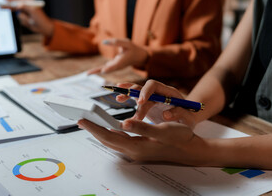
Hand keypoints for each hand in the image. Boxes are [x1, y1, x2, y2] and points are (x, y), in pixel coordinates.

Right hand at [4, 0, 53, 37]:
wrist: (44, 28)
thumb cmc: (41, 18)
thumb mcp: (33, 11)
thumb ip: (25, 7)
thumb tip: (18, 5)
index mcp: (29, 2)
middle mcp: (27, 7)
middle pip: (15, 5)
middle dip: (9, 6)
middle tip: (1, 6)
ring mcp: (26, 13)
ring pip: (19, 15)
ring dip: (23, 18)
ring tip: (30, 20)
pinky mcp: (25, 19)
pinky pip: (21, 19)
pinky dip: (24, 22)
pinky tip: (30, 22)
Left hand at [78, 119, 208, 165]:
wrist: (190, 150)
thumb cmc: (179, 139)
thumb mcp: (161, 131)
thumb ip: (141, 127)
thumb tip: (123, 123)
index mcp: (136, 146)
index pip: (108, 136)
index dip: (94, 128)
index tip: (82, 120)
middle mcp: (133, 150)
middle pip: (107, 140)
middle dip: (93, 130)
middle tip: (81, 121)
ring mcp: (136, 151)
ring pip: (112, 141)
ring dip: (100, 132)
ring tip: (91, 124)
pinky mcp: (139, 148)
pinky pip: (119, 141)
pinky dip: (110, 134)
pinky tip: (109, 129)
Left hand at [87, 39, 148, 74]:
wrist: (137, 56)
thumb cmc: (132, 48)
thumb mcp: (126, 43)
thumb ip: (116, 42)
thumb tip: (103, 42)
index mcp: (122, 61)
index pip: (115, 65)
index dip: (109, 68)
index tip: (103, 71)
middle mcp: (117, 66)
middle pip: (107, 69)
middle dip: (98, 71)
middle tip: (88, 73)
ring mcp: (115, 67)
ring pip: (104, 70)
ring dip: (96, 71)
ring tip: (87, 73)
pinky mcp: (113, 66)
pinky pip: (104, 68)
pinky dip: (98, 70)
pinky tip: (90, 72)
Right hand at [117, 80, 199, 127]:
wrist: (187, 119)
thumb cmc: (189, 118)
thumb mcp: (189, 118)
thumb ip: (179, 114)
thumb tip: (166, 114)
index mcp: (169, 92)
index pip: (154, 85)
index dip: (145, 92)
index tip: (140, 102)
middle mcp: (159, 92)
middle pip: (143, 88)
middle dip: (134, 95)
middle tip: (126, 105)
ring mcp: (152, 96)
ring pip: (137, 91)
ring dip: (127, 93)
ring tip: (118, 98)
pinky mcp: (147, 102)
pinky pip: (135, 97)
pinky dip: (127, 96)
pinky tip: (119, 98)